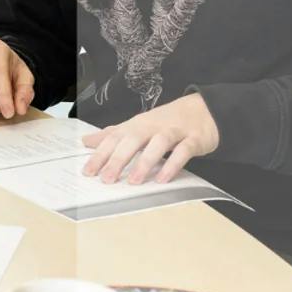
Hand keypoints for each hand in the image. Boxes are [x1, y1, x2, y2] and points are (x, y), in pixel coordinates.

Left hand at [80, 93, 219, 182]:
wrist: (204, 109)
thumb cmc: (166, 121)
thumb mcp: (137, 126)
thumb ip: (113, 135)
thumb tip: (87, 141)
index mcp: (137, 125)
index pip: (114, 138)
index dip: (101, 154)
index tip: (88, 172)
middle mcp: (153, 126)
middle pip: (133, 140)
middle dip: (118, 159)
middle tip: (107, 179)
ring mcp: (174, 132)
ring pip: (158, 144)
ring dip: (145, 162)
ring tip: (134, 181)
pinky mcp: (194, 139)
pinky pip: (183, 151)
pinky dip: (173, 164)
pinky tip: (163, 179)